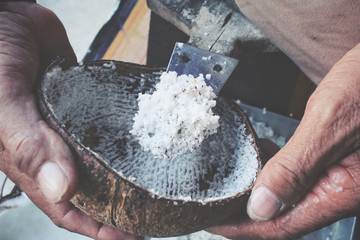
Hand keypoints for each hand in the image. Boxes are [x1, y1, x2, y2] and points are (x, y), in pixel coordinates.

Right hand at [0, 2, 140, 238]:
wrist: (8, 16)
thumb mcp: (3, 101)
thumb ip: (28, 143)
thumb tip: (62, 187)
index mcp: (27, 159)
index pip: (65, 206)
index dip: (95, 227)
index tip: (129, 236)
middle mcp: (51, 149)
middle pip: (88, 190)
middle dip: (117, 207)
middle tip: (153, 214)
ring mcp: (69, 129)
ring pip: (99, 163)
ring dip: (123, 178)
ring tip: (155, 186)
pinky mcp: (84, 108)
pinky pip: (107, 130)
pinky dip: (123, 141)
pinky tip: (143, 146)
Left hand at [208, 43, 359, 238]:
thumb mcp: (328, 121)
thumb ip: (295, 166)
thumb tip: (262, 206)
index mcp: (342, 191)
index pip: (282, 225)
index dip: (242, 227)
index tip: (213, 222)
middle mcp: (343, 191)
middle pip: (285, 217)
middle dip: (246, 215)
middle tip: (215, 206)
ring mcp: (341, 178)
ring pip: (291, 199)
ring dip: (259, 194)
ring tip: (230, 185)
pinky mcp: (337, 163)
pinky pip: (301, 178)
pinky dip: (275, 173)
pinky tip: (262, 157)